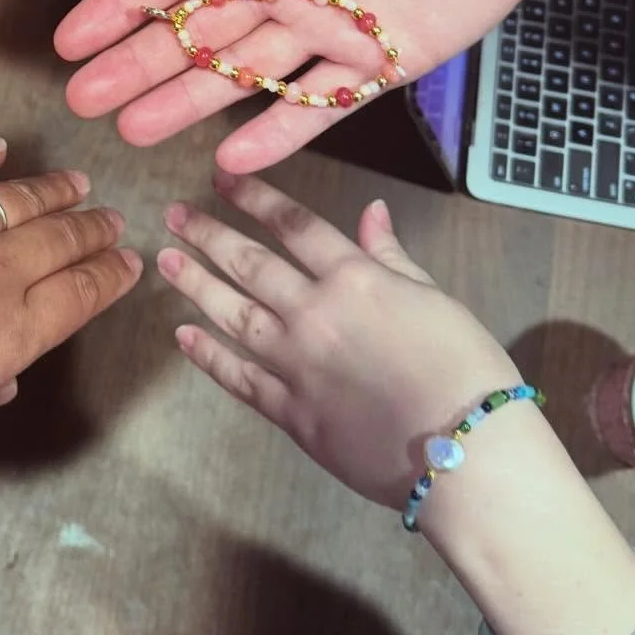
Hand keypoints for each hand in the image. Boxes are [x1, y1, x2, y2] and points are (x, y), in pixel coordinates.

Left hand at [0, 137, 141, 465]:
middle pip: (60, 240)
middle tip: (112, 218)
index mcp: (12, 333)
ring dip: (53, 189)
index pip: (80, 296)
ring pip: (19, 198)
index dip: (109, 277)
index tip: (128, 263)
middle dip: (92, 228)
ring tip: (76, 181)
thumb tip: (2, 380)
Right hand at [57, 0, 568, 171]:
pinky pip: (323, 102)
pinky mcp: (385, 58)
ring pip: (244, 72)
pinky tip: (233, 158)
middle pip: (197, 31)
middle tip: (81, 101)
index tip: (70, 36)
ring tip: (131, 130)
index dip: (121, 3)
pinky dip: (280, 131)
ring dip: (188, 101)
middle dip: (137, 65)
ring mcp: (333, 23)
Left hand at [157, 174, 517, 508]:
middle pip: (250, 264)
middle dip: (208, 235)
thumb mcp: (436, 298)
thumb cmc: (467, 371)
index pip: (293, 225)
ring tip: (166, 261)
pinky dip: (208, 356)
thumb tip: (372, 212)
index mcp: (355, 278)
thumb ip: (393, 257)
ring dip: (196, 285)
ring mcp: (296, 364)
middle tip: (173, 215)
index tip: (221, 180)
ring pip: (233, 314)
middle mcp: (314, 312)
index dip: (254, 198)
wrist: (468, 454)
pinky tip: (183, 335)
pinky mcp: (291, 413)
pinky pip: (239, 378)